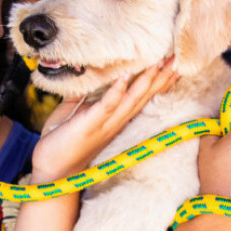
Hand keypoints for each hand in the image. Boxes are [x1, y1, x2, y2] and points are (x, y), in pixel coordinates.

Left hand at [29, 58, 178, 181]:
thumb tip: (84, 66)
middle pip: (146, 96)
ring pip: (132, 100)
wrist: (52, 172)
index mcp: (117, 117)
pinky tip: (125, 76)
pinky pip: (107, 107)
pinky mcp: (90, 126)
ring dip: (146, 81)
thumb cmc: (63, 140)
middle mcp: (117, 121)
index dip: (161, 80)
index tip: (175, 62)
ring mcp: (105, 125)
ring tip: (159, 63)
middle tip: (179, 58)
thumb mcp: (75, 110)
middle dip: (163, 77)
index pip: (144, 95)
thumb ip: (84, 91)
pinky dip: (116, 91)